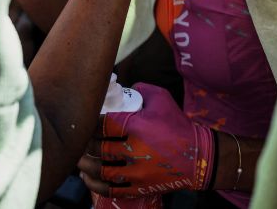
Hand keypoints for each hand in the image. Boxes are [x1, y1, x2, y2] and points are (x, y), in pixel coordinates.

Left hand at [78, 84, 214, 196]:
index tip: (85, 120)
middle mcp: (134, 151)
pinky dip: (95, 184)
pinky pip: (111, 189)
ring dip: (86, 165)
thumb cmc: (178, 125)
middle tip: (79, 138)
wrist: (198, 157)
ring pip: (101, 170)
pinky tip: (86, 177)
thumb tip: (122, 88)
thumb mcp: (162, 98)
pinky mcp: (138, 187)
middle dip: (86, 144)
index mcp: (137, 127)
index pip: (103, 125)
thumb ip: (140, 89)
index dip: (90, 123)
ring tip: (78, 158)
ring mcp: (136, 172)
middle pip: (99, 148)